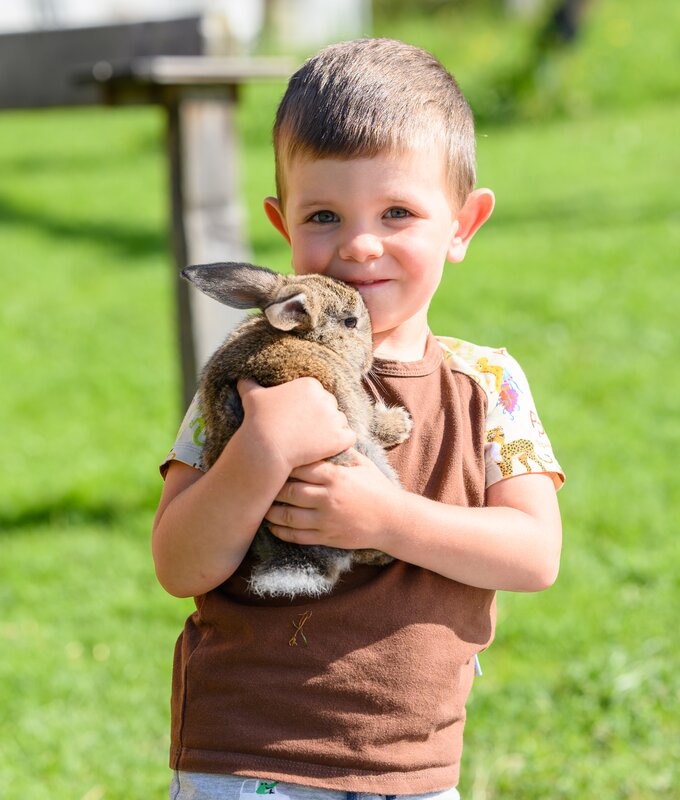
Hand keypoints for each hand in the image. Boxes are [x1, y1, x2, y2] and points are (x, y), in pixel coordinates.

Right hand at [237, 378, 355, 470]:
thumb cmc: (258, 421)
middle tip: (308, 432)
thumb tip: (241, 377)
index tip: (300, 419)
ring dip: (332, 430)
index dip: (310, 408)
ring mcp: (334, 418)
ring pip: (340, 422)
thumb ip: (249, 384)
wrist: (265, 448)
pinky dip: (342, 443)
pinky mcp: (340, 438)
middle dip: (322, 418)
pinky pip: (349, 438)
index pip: (318, 395)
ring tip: (316, 441)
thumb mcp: (252, 398)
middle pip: (330, 407)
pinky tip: (330, 448)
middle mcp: (326, 398)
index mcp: (310, 385)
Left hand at [263, 449, 402, 551]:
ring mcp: (326, 520)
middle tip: (260, 482)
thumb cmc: (377, 488)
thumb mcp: (363, 464)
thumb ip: (341, 451)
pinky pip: (297, 536)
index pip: (301, 467)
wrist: (393, 520)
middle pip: (290, 491)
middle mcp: (328, 498)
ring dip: (271, 511)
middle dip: (273, 487)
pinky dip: (281, 532)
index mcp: (336, 476)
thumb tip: (323, 433)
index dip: (284, 463)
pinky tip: (273, 526)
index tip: (272, 459)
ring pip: (289, 516)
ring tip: (262, 505)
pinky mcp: (327, 537)